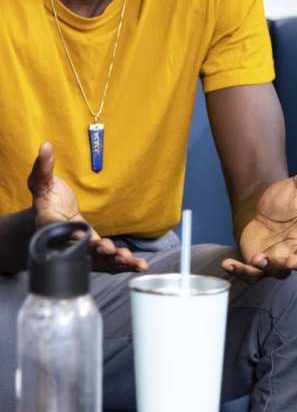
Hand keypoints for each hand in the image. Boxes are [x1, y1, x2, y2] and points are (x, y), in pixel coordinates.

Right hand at [27, 142, 146, 273]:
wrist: (51, 216)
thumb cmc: (47, 198)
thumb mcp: (41, 182)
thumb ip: (43, 167)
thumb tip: (46, 146)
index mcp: (47, 224)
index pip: (56, 230)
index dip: (67, 232)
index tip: (79, 231)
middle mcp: (63, 243)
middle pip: (79, 251)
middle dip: (95, 251)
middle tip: (109, 249)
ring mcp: (80, 251)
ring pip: (96, 261)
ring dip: (114, 262)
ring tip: (132, 262)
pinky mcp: (93, 253)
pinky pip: (107, 262)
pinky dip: (122, 265)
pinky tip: (139, 265)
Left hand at [225, 144, 296, 280]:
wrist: (260, 207)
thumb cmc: (285, 199)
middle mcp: (296, 249)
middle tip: (294, 262)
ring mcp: (277, 259)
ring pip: (277, 271)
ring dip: (270, 268)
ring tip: (259, 259)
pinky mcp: (257, 264)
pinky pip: (250, 275)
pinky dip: (239, 272)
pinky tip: (227, 264)